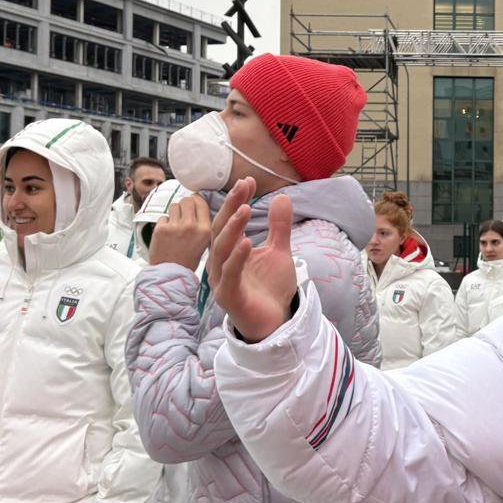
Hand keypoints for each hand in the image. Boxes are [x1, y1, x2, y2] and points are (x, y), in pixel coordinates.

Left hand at [148, 195, 212, 269]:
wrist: (171, 274)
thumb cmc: (187, 261)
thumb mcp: (204, 243)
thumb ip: (203, 225)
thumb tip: (197, 208)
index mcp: (205, 229)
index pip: (201, 202)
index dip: (196, 201)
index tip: (193, 203)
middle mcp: (191, 225)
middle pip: (187, 200)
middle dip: (184, 205)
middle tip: (182, 214)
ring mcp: (175, 226)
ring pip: (174, 205)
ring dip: (174, 212)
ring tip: (174, 224)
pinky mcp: (161, 228)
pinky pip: (163, 216)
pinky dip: (164, 223)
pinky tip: (166, 233)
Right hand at [209, 180, 297, 341]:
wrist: (276, 321)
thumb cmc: (271, 288)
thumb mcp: (279, 251)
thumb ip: (279, 227)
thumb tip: (282, 197)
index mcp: (230, 251)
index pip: (229, 220)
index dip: (236, 200)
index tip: (248, 181)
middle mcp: (221, 263)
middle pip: (221, 230)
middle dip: (231, 207)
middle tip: (243, 187)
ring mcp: (222, 280)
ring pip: (221, 250)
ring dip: (233, 228)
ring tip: (245, 209)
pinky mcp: (229, 296)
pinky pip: (230, 274)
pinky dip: (237, 257)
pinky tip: (247, 242)